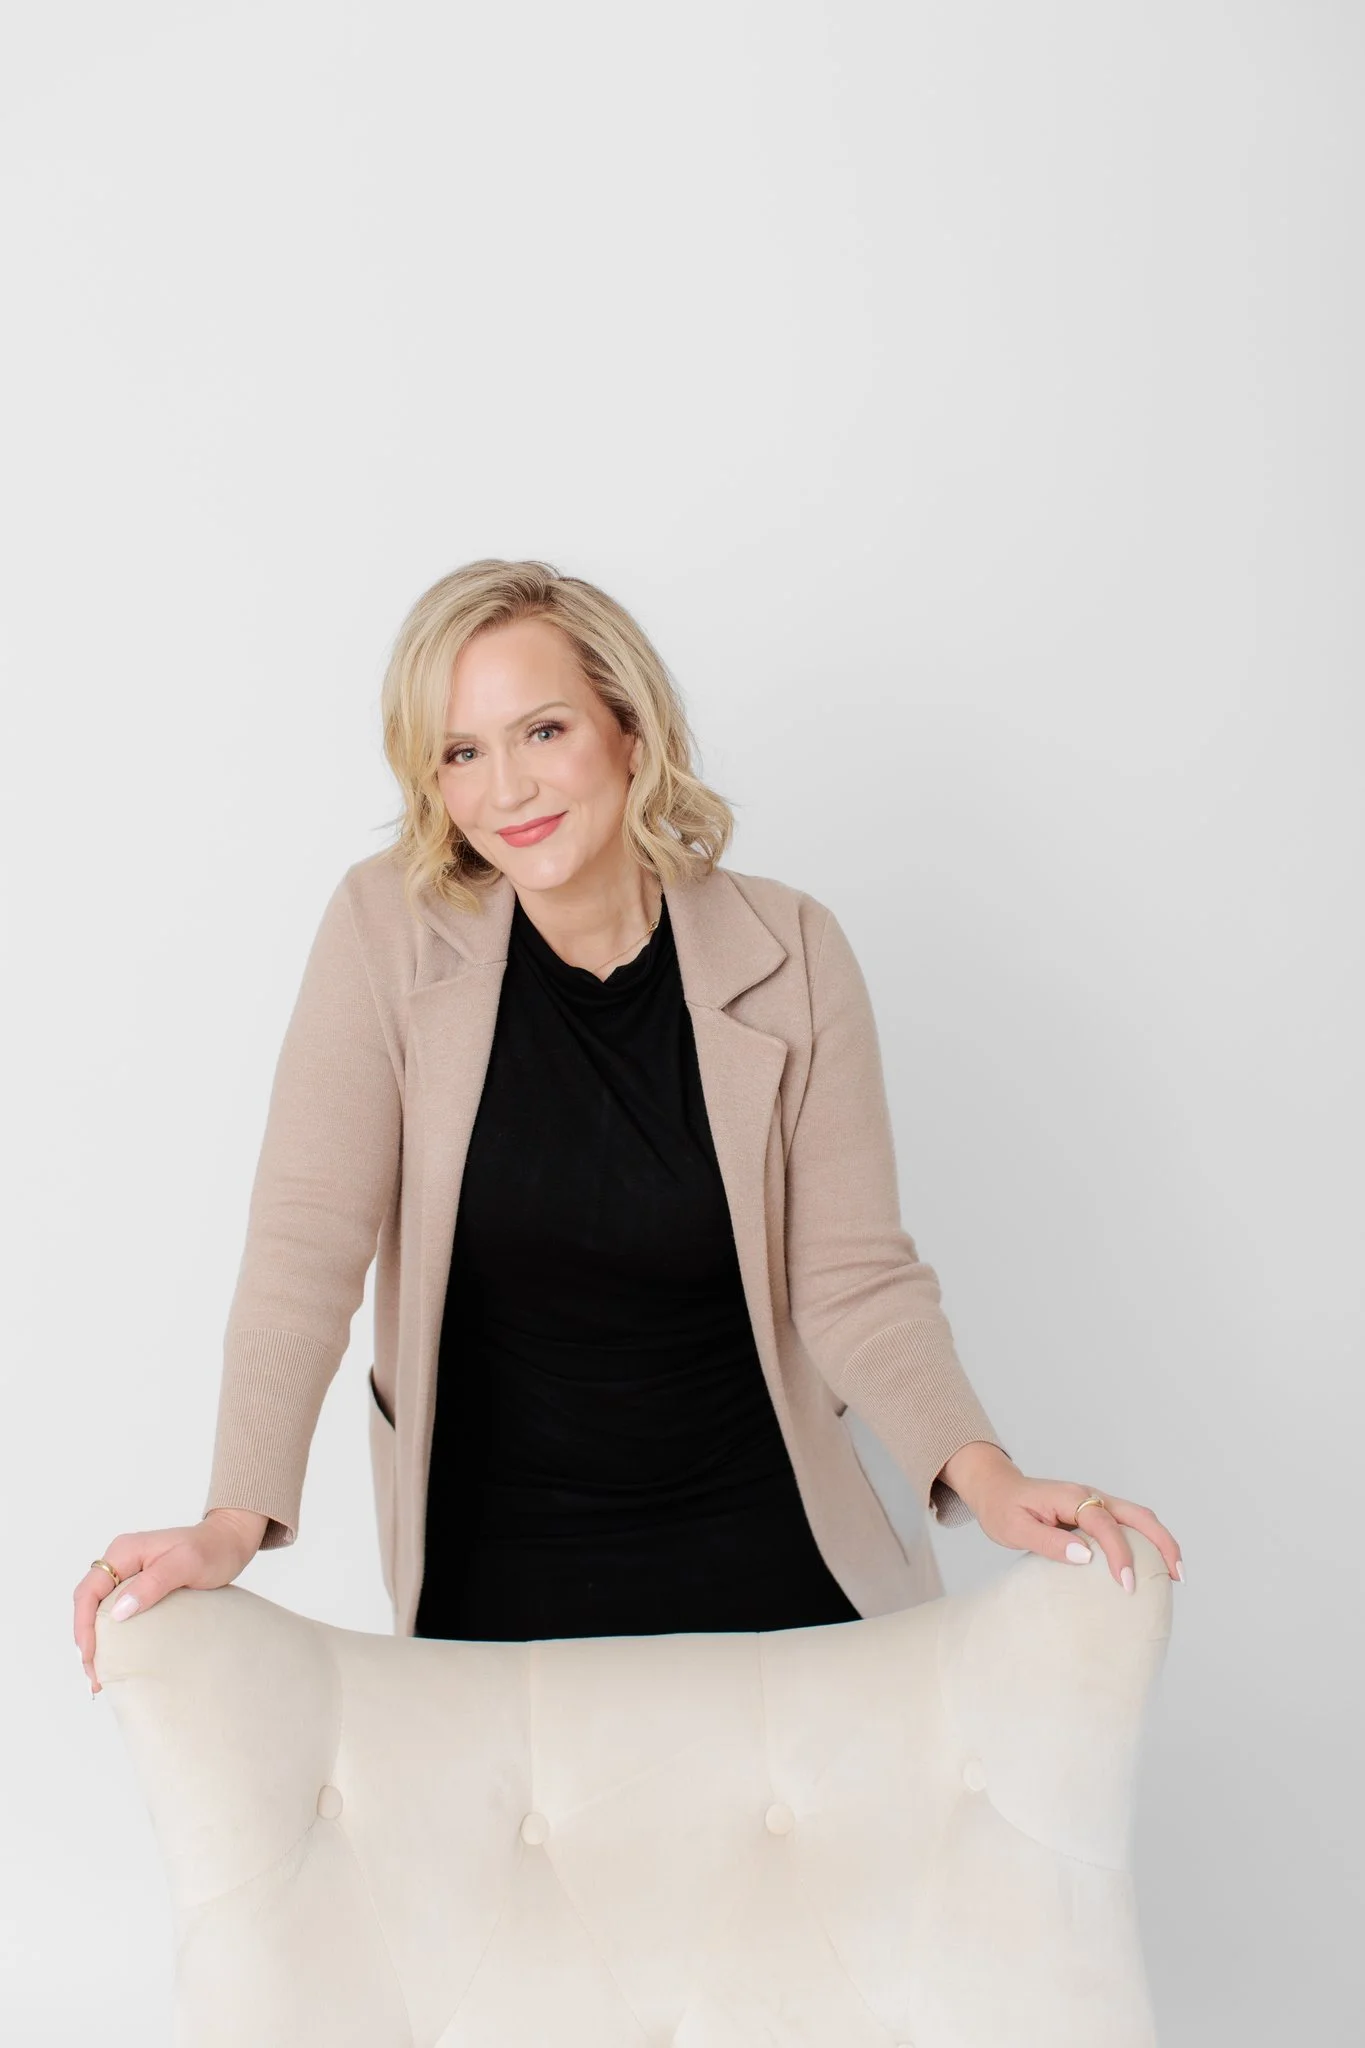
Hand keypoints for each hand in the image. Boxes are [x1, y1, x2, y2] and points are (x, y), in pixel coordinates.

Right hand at [73, 1508, 269, 1695]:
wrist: (229, 1541)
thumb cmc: (212, 1549)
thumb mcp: (185, 1564)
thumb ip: (153, 1583)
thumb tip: (120, 1612)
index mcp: (123, 1552)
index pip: (89, 1591)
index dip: (83, 1626)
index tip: (90, 1656)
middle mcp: (120, 1561)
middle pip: (88, 1604)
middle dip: (86, 1640)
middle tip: (95, 1675)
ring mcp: (128, 1574)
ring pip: (98, 1610)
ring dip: (96, 1641)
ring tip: (101, 1674)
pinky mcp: (139, 1586)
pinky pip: (115, 1611)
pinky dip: (111, 1634)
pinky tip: (116, 1655)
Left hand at [937, 1442, 1183, 1591]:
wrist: (996, 1488)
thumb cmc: (1003, 1509)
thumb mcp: (1015, 1529)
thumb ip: (1049, 1542)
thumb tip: (1086, 1557)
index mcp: (1070, 1498)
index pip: (1105, 1525)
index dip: (1120, 1554)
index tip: (1128, 1584)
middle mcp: (1090, 1496)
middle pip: (1138, 1515)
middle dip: (1162, 1543)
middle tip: (1177, 1577)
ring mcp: (1096, 1502)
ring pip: (1139, 1518)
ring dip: (1161, 1542)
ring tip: (1175, 1574)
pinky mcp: (1097, 1512)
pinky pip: (1129, 1525)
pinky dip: (1147, 1542)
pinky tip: (1152, 1565)